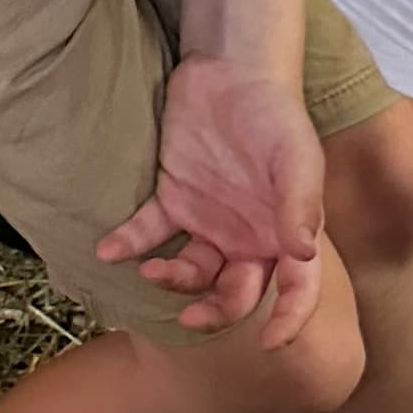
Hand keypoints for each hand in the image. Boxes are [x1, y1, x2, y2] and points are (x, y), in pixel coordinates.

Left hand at [96, 58, 325, 342]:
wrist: (231, 69)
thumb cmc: (276, 112)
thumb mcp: (296, 156)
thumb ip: (300, 204)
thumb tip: (302, 253)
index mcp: (286, 233)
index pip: (297, 288)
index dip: (289, 319)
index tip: (271, 343)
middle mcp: (248, 237)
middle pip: (235, 292)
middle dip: (215, 311)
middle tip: (191, 319)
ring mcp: (208, 222)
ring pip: (191, 271)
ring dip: (171, 280)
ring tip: (151, 270)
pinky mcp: (171, 200)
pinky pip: (148, 232)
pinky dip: (128, 243)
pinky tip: (110, 251)